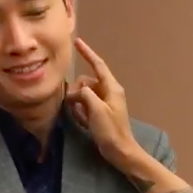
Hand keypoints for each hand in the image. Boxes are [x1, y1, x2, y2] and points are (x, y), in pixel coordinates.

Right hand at [66, 38, 144, 166]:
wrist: (120, 151)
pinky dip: (81, 112)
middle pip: (86, 81)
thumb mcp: (96, 109)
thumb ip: (85, 94)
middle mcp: (109, 92)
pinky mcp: (100, 113)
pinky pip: (85, 105)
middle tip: (72, 104)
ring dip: (77, 103)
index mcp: (112, 87)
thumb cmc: (110, 130)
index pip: (98, 65)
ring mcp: (105, 102)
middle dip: (76, 90)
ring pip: (84, 94)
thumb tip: (76, 91)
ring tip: (80, 116)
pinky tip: (83, 122)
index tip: (77, 42)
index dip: (87, 53)